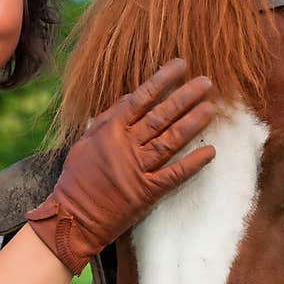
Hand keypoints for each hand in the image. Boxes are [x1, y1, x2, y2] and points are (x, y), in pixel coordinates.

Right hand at [25, 58, 216, 274]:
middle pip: (161, 116)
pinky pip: (174, 174)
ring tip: (211, 108)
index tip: (181, 65)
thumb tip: (128, 97)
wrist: (72, 218)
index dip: (162, 80)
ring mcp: (138, 169)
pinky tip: (210, 151)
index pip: (141, 98)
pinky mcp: (147, 192)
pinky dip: (193, 163)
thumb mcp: (84, 142)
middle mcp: (126, 146)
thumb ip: (107, 119)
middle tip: (206, 82)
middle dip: (185, 97)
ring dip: (193, 123)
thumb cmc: (76, 179)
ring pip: (170, 140)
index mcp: (110, 131)